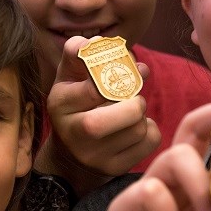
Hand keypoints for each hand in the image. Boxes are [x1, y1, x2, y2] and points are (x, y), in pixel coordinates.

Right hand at [42, 36, 160, 187]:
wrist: (70, 153)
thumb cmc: (74, 104)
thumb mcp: (67, 77)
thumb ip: (79, 53)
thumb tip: (101, 42)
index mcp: (61, 104)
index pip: (96, 87)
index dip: (117, 74)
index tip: (123, 70)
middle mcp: (74, 133)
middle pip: (127, 112)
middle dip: (137, 101)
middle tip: (132, 97)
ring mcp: (95, 156)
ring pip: (140, 126)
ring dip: (141, 115)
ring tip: (129, 112)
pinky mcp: (114, 168)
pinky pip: (150, 141)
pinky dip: (150, 130)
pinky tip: (135, 129)